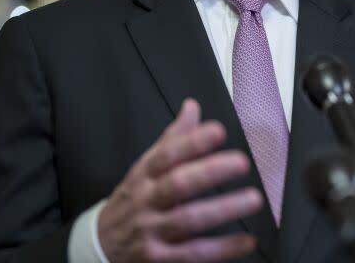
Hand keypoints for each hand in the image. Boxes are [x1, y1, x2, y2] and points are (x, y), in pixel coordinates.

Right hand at [98, 98, 263, 261]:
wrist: (101, 246)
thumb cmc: (132, 201)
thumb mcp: (144, 168)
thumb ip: (172, 139)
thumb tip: (192, 106)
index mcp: (144, 175)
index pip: (166, 155)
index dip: (192, 143)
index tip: (218, 131)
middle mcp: (147, 201)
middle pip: (177, 184)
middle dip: (210, 172)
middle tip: (242, 162)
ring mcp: (152, 231)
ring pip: (188, 220)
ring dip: (223, 209)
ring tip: (253, 199)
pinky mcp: (159, 259)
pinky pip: (194, 254)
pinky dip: (223, 248)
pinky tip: (247, 240)